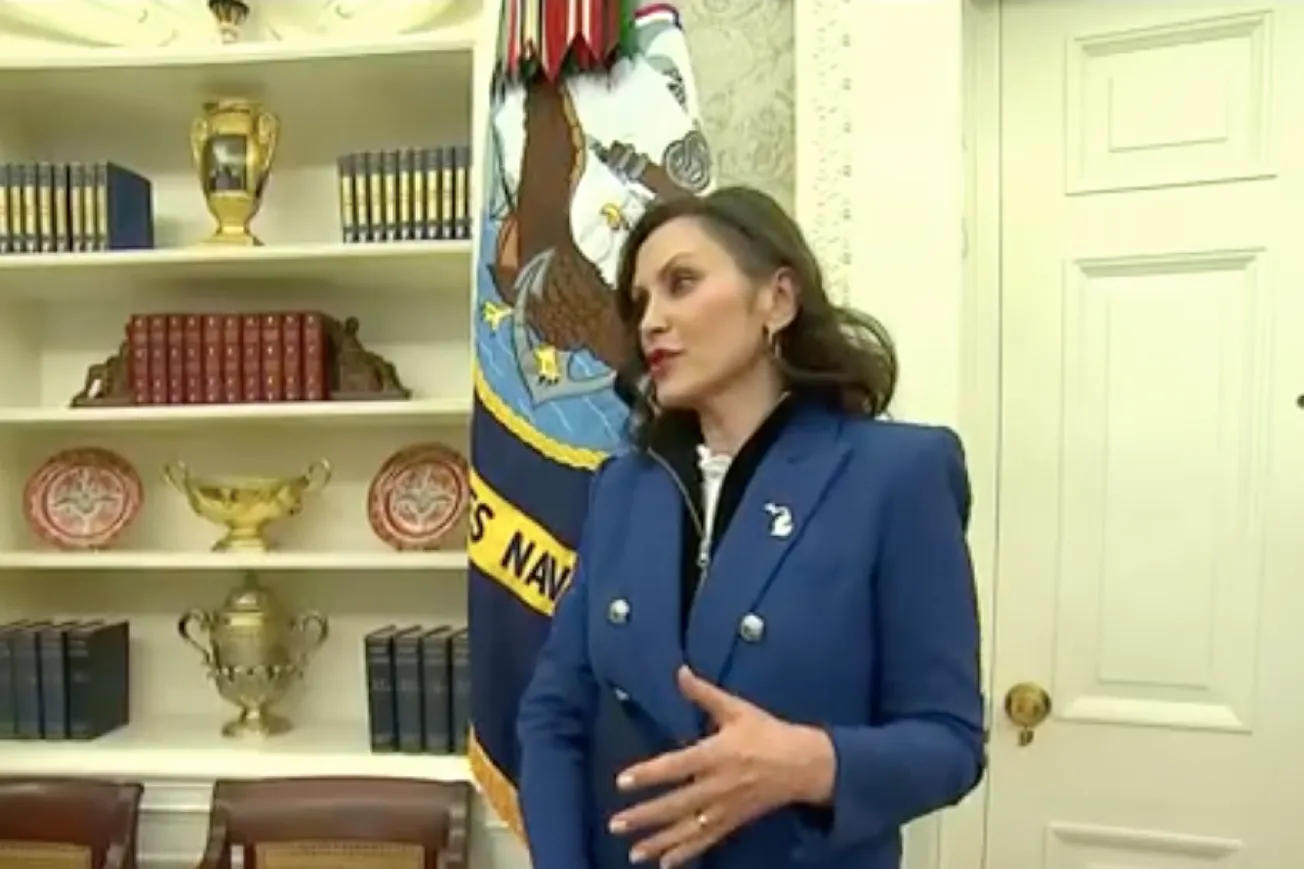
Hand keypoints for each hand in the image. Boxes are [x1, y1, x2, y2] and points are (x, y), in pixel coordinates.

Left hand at [608, 667, 835, 866]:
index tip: (623, 782)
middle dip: (645, 815)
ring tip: (633, 852)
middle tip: (615, 824)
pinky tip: (665, 864)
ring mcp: (725, 808)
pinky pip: (706, 841)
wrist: (804, 764)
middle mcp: (718, 784)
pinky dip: (686, 854)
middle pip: (677, 803)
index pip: (677, 766)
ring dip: (660, 841)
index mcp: (717, 754)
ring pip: (688, 828)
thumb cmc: (767, 733)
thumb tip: (680, 672)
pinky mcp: (733, 822)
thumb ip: (704, 694)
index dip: (649, 774)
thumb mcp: (737, 709)